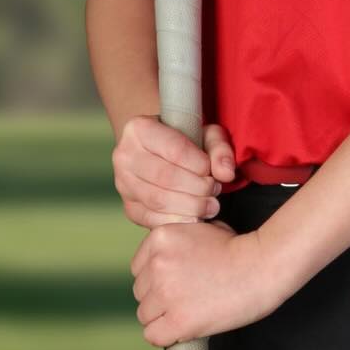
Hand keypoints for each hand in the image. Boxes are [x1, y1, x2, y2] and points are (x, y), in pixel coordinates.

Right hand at [112, 116, 236, 228]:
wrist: (161, 152)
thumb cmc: (187, 140)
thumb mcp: (207, 134)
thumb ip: (220, 149)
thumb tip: (226, 173)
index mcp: (139, 128)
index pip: (174, 150)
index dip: (199, 164)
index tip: (211, 171)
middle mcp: (124, 155)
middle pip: (165, 177)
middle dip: (197, 187)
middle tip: (215, 190)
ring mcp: (122, 183)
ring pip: (157, 200)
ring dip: (190, 206)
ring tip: (210, 205)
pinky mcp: (128, 206)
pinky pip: (151, 219)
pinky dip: (176, 221)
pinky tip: (195, 218)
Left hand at [131, 221, 283, 344]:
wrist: (262, 266)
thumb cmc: (239, 249)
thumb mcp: (201, 229)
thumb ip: (176, 243)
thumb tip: (162, 261)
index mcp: (160, 238)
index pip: (138, 269)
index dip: (156, 278)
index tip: (176, 281)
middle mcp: (157, 264)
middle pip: (140, 292)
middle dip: (160, 296)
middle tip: (187, 296)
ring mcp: (165, 293)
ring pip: (145, 315)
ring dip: (163, 316)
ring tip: (190, 310)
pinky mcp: (177, 320)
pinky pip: (153, 335)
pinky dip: (167, 335)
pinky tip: (185, 327)